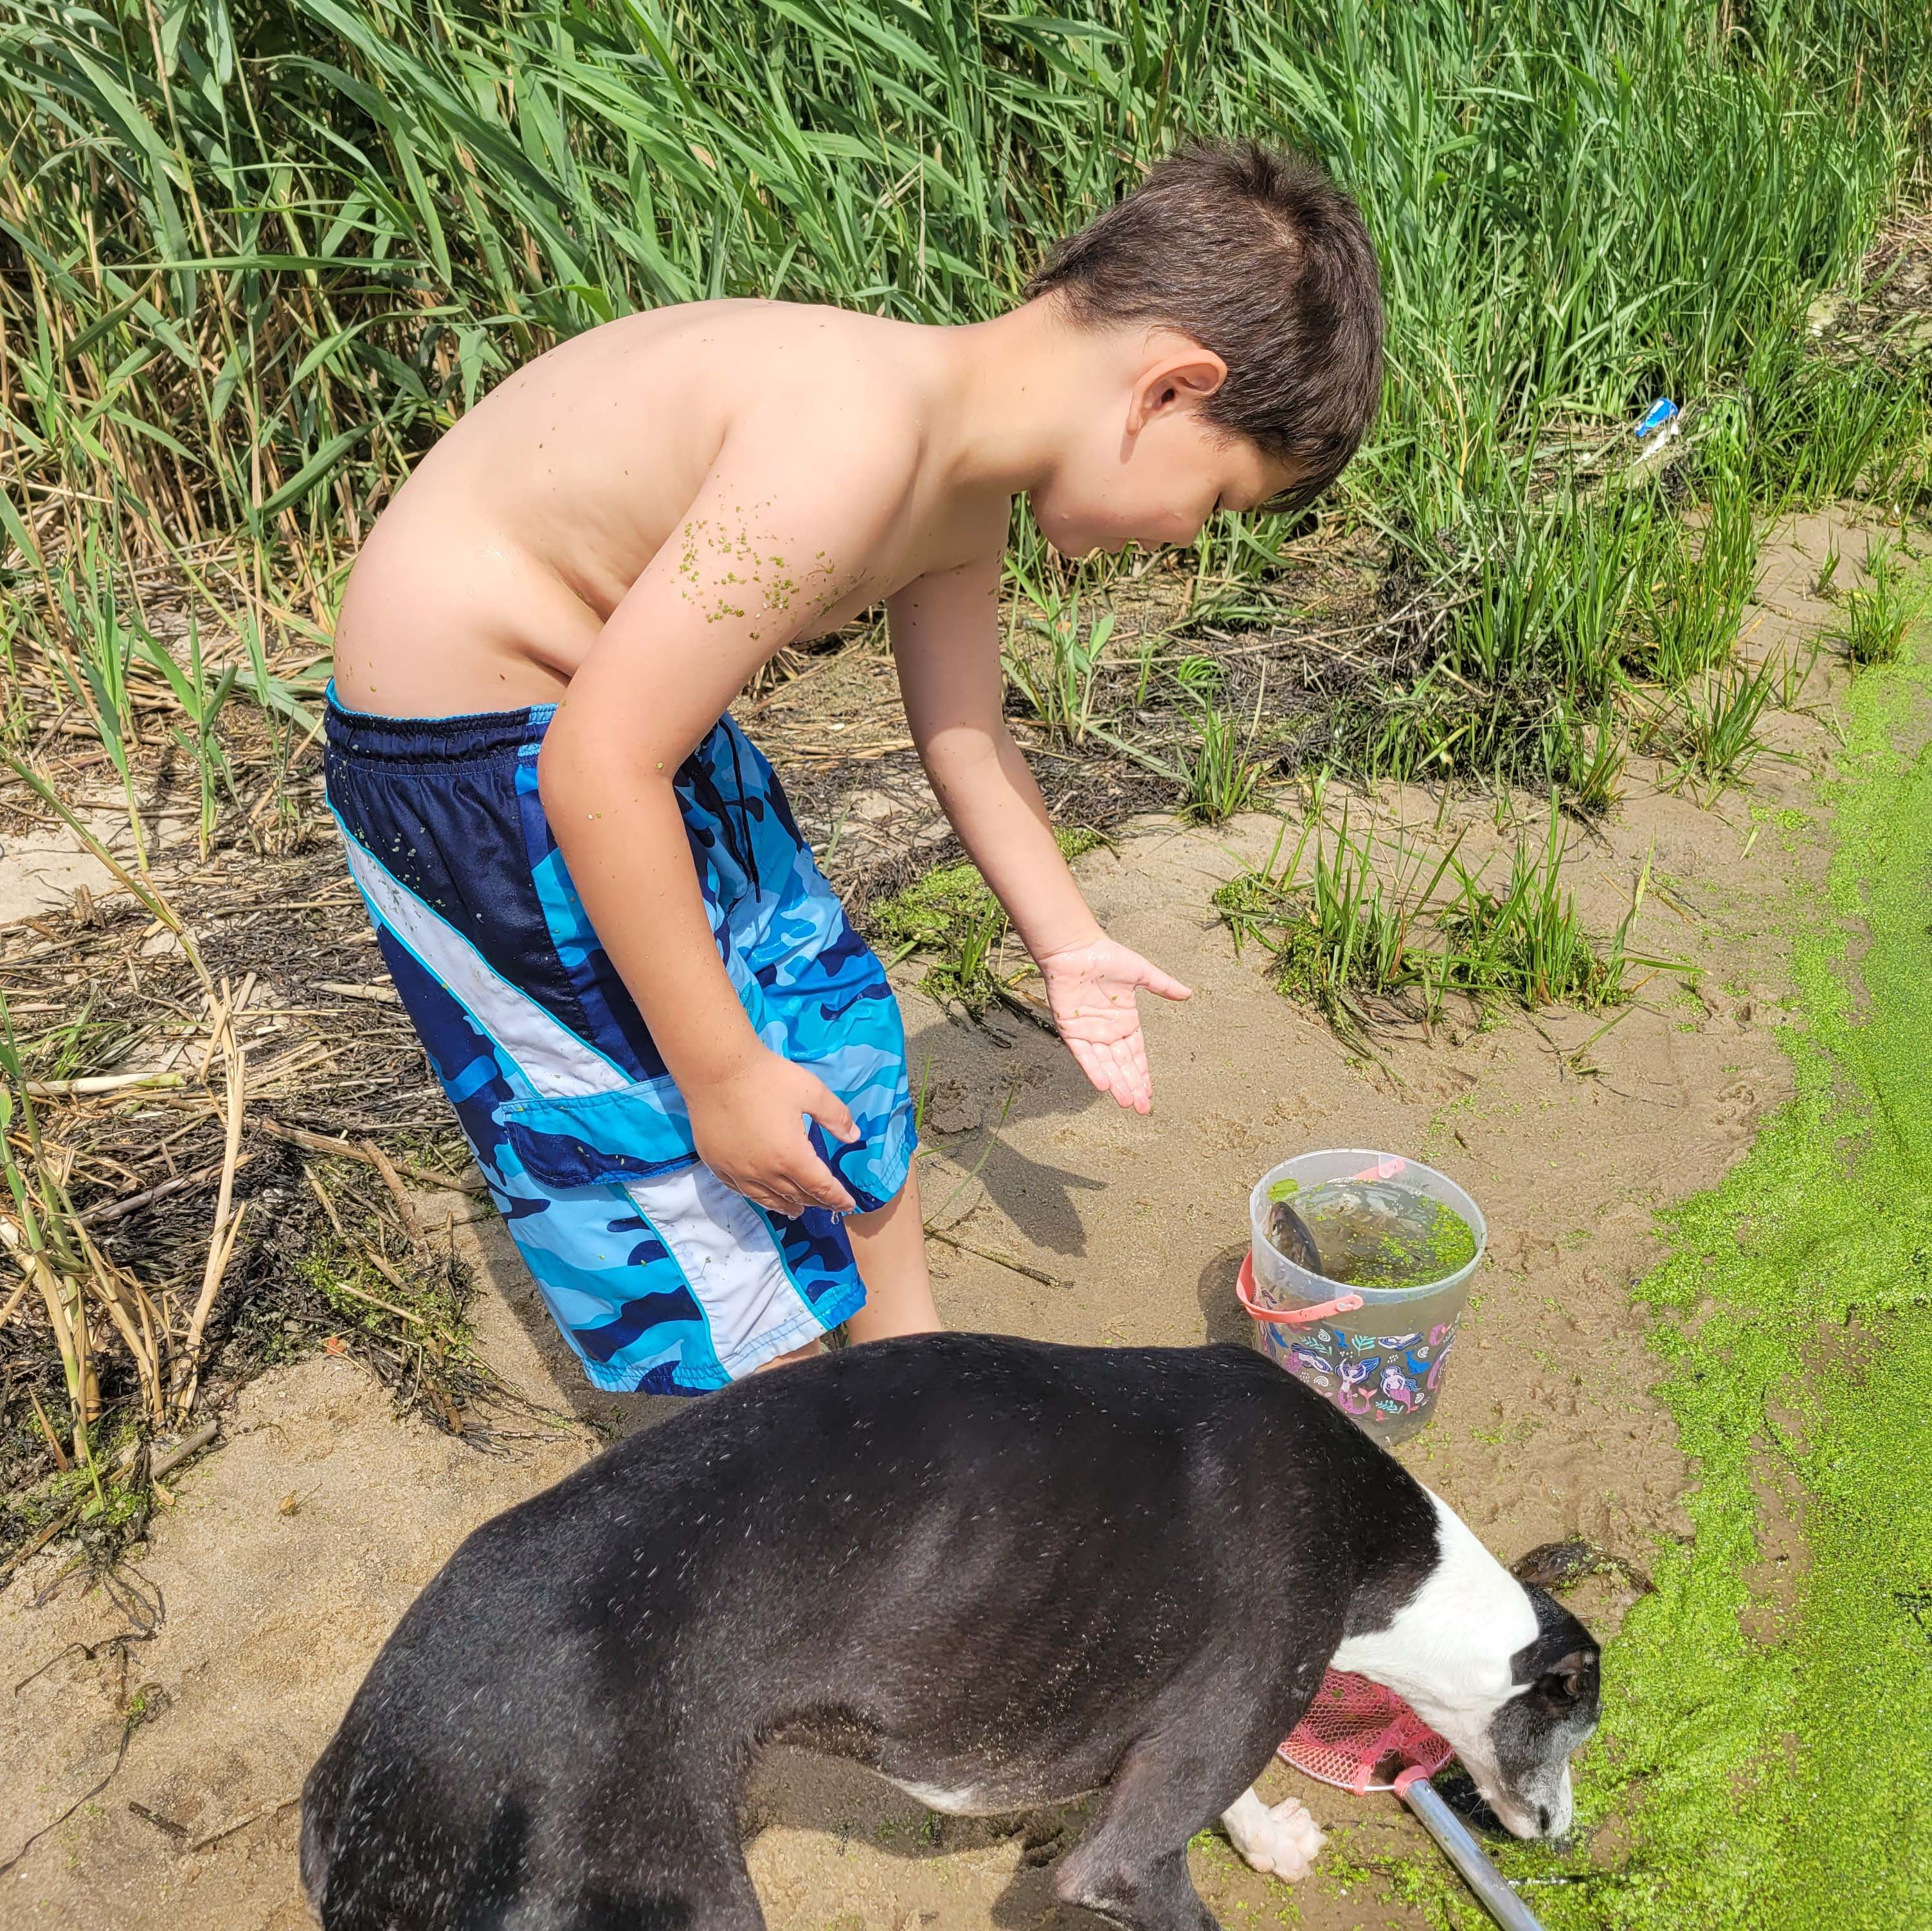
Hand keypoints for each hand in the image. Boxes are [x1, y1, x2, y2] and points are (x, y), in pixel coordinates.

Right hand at [685, 1048, 858, 1215]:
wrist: (715, 1069)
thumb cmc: (766, 1077)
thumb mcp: (811, 1091)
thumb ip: (835, 1116)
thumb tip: (854, 1136)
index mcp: (791, 1156)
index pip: (820, 1186)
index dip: (836, 1197)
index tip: (848, 1205)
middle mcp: (764, 1172)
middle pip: (795, 1195)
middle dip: (815, 1202)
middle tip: (826, 1205)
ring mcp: (737, 1171)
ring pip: (767, 1198)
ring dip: (786, 1206)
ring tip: (796, 1211)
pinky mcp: (717, 1164)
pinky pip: (740, 1190)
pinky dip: (757, 1197)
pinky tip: (761, 1196)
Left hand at [1035, 933, 1191, 1113]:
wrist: (1076, 949)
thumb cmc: (1107, 957)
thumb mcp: (1142, 972)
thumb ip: (1163, 986)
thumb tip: (1188, 994)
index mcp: (1125, 1021)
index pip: (1136, 1055)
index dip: (1142, 1074)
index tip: (1150, 1094)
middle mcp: (1108, 1031)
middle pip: (1122, 1065)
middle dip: (1132, 1087)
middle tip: (1142, 1109)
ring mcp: (1089, 1032)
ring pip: (1105, 1065)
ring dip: (1116, 1084)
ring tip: (1127, 1103)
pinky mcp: (1071, 1031)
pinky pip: (1084, 1055)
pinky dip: (1093, 1070)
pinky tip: (1104, 1086)